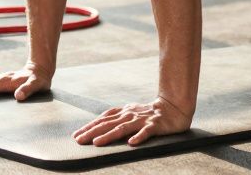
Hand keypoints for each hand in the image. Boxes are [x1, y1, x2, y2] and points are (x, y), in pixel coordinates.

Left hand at [72, 96, 192, 146]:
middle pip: (108, 123)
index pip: (103, 119)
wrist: (174, 107)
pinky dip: (139, 137)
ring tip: (97, 143)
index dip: (89, 126)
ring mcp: (142, 119)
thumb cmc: (150, 114)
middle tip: (79, 140)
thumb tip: (98, 130)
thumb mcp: (131, 114)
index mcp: (124, 112)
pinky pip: (146, 132)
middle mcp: (130, 114)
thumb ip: (117, 120)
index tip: (76, 135)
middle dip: (92, 132)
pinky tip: (131, 144)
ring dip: (109, 135)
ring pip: (123, 128)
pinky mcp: (155, 125)